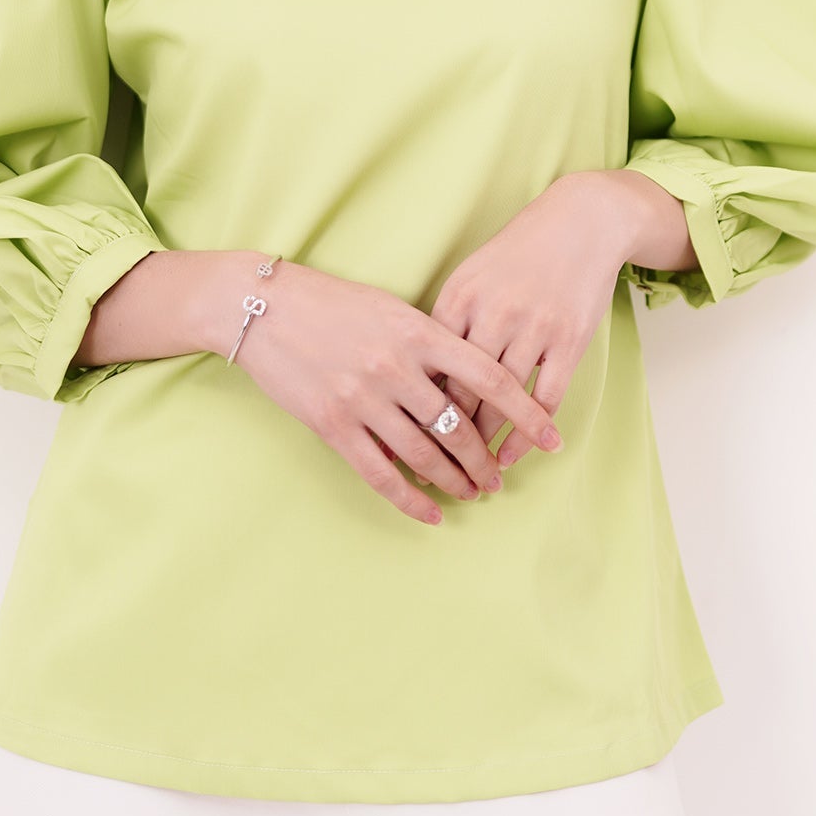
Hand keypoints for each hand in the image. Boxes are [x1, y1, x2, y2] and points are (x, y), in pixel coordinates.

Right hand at [223, 259, 562, 526]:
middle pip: (459, 426)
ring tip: (472, 492)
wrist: (264, 308)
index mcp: (419, 332)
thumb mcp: (391, 309)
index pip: (490, 378)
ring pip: (424, 454)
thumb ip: (430, 342)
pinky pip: (380, 472)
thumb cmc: (332, 303)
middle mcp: (396, 367)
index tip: (551, 438)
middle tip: (499, 476)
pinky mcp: (333, 425)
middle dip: (485, 458)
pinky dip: (409, 498)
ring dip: (454, 479)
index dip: (526, 413)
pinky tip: (429, 512)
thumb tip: (465, 386)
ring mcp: (364, 398)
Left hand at [430, 172, 656, 467]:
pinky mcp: (570, 341)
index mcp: (460, 296)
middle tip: (431, 472)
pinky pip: (544, 400)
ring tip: (471, 476)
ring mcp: (534, 328)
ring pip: (501, 402)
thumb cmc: (517, 254)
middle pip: (461, 390)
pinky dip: (527, 435)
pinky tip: (513, 456)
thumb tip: (417, 374)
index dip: (414, 407)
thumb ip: (446, 320)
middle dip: (444, 438)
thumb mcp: (471, 275)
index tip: (402, 441)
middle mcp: (494, 313)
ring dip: (484, 445)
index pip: (429, 365)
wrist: (580, 223)